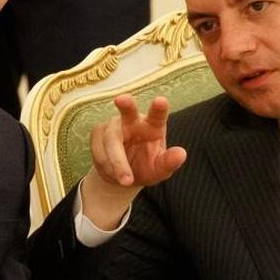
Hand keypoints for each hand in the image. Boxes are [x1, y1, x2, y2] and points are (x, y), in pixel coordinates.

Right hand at [82, 95, 186, 228]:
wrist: (122, 177)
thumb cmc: (146, 168)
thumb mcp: (159, 170)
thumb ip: (169, 162)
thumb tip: (181, 154)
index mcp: (153, 126)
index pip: (158, 115)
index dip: (159, 108)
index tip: (160, 101)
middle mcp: (133, 121)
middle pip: (128, 110)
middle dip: (125, 104)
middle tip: (121, 99)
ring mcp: (114, 125)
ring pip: (110, 140)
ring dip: (116, 163)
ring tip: (125, 180)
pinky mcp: (98, 132)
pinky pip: (98, 150)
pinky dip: (106, 165)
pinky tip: (112, 172)